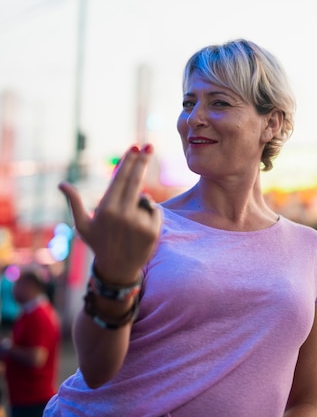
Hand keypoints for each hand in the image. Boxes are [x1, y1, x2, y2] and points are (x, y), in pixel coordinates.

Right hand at [59, 145, 160, 284]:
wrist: (117, 271)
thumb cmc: (99, 244)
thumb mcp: (83, 225)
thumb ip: (74, 202)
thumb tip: (61, 184)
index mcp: (106, 209)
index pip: (121, 178)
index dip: (129, 160)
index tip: (136, 146)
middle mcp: (122, 214)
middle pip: (136, 180)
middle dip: (142, 161)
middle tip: (149, 145)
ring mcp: (139, 222)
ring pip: (145, 198)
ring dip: (141, 202)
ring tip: (130, 222)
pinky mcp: (153, 231)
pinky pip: (155, 211)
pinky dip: (150, 214)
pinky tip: (140, 228)